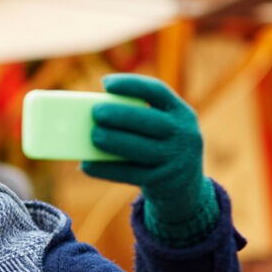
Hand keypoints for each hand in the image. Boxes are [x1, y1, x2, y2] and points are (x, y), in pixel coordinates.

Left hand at [81, 73, 216, 245]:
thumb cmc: (159, 148)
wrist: (184, 188)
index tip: (105, 83)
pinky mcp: (162, 181)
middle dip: (121, 115)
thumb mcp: (160, 129)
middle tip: (95, 113)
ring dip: (114, 141)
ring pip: (141, 149)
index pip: (158, 91)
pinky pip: (130, 174)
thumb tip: (87, 117)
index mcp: (181, 113)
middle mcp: (183, 134)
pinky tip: (87, 166)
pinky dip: (106, 169)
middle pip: (149, 121)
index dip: (131, 84)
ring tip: (93, 136)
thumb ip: (137, 119)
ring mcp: (175, 160)